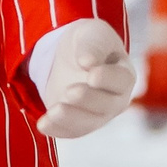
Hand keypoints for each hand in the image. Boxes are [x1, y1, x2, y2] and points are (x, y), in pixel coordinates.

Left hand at [34, 18, 134, 138]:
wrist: (69, 54)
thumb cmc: (88, 42)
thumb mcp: (92, 35)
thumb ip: (93, 46)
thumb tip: (88, 62)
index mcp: (123, 74)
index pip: (121, 80)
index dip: (108, 79)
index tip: (92, 75)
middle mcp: (114, 99)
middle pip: (106, 105)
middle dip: (87, 100)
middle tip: (69, 92)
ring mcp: (97, 114)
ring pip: (88, 123)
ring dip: (71, 119)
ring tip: (53, 111)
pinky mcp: (77, 122)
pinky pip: (70, 131)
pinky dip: (57, 130)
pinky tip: (43, 124)